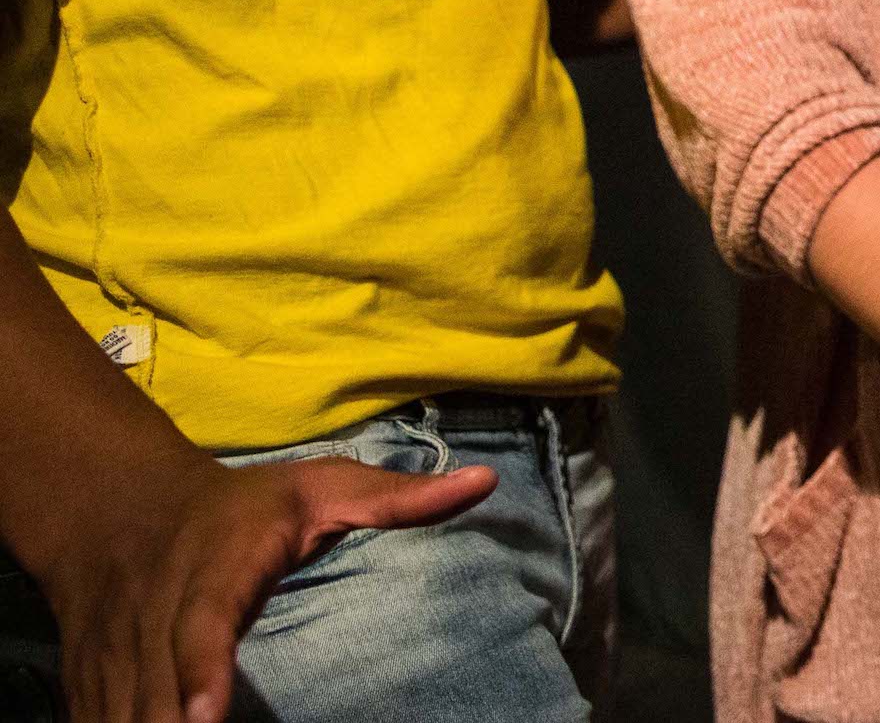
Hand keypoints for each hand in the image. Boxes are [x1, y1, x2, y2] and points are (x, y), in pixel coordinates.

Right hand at [41, 447, 491, 722]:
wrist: (114, 508)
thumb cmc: (238, 504)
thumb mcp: (319, 487)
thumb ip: (396, 497)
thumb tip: (484, 484)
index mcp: (216, 567)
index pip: (201, 622)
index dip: (200, 668)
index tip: (207, 713)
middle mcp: (154, 617)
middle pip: (153, 689)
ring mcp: (114, 656)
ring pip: (117, 714)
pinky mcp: (91, 683)